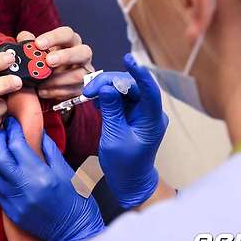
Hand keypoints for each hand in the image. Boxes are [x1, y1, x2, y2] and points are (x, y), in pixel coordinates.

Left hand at [0, 117, 104, 240]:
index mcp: (41, 175)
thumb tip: (37, 133)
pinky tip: (2, 167)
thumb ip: (50, 151)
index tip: (11, 123)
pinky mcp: (11, 211)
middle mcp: (25, 188)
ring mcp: (15, 202)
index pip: (17, 146)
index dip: (12, 130)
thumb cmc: (76, 202)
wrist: (73, 235)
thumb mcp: (67, 172)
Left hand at [17, 27, 92, 101]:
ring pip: (79, 75)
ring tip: (41, 83)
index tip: (38, 44)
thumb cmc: (45, 63)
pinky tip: (43, 91)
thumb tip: (23, 37)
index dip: (54, 38)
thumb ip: (29, 43)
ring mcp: (85, 73)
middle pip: (84, 52)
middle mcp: (82, 55)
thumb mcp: (36, 52)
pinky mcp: (82, 89)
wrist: (50, 85)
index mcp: (70, 41)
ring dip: (58, 80)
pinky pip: (74, 91)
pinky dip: (57, 92)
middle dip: (66, 56)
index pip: (67, 34)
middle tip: (48, 61)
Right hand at [83, 53, 168, 208]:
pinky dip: (107, 96)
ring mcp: (141, 112)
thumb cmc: (125, 165)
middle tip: (88, 91)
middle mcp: (149, 112)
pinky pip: (120, 98)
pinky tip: (96, 100)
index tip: (128, 59)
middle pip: (132, 86)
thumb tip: (105, 87)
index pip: (149, 90)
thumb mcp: (114, 137)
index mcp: (151, 119)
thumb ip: (111, 110)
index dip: (139, 73)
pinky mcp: (132, 114)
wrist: (131, 181)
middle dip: (109, 83)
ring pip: (124, 89)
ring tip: (89, 95)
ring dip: (106, 89)